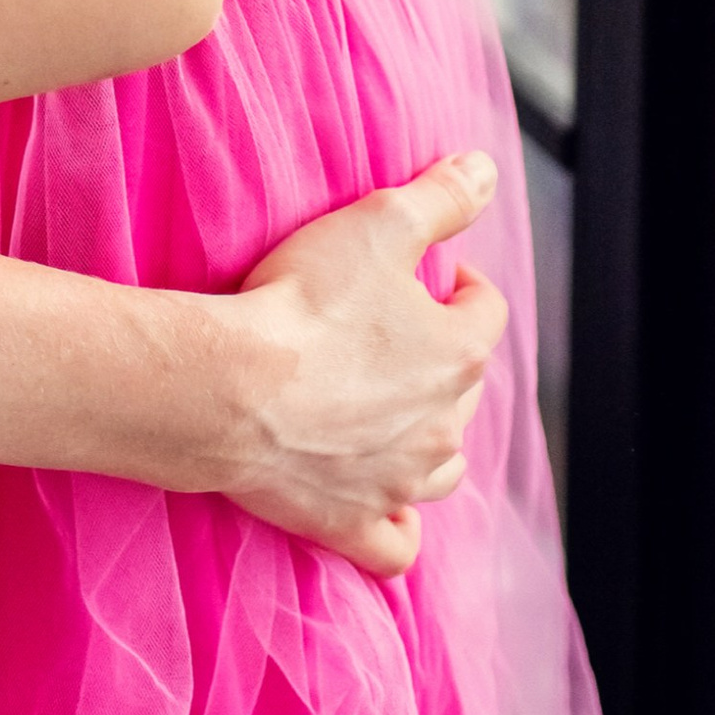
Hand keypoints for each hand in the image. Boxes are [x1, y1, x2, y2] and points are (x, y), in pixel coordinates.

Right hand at [211, 152, 507, 572]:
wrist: (229, 388)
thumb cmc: (303, 303)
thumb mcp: (378, 223)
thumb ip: (440, 197)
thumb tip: (485, 170)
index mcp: (457, 354)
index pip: (484, 309)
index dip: (459, 284)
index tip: (428, 272)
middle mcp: (443, 428)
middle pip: (463, 389)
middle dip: (439, 358)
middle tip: (391, 332)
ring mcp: (399, 483)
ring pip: (441, 468)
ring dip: (427, 439)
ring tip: (390, 411)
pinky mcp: (351, 523)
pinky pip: (394, 545)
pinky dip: (396, 526)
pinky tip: (383, 505)